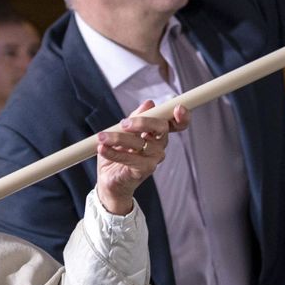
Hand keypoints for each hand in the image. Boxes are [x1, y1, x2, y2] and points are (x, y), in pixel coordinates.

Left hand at [93, 100, 189, 215]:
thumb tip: (149, 104)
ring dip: (118, 139)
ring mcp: (154, 159)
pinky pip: (129, 158)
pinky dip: (113, 152)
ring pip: (139, 143)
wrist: (110, 181)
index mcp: (158, 133)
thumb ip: (135, 117)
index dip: (182, 116)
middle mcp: (160, 145)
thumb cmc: (118, 154)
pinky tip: (102, 148)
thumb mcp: (123, 131)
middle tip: (123, 123)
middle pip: (161, 128)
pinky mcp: (144, 170)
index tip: (178, 108)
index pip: (176, 124)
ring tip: (102, 137)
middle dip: (143, 122)